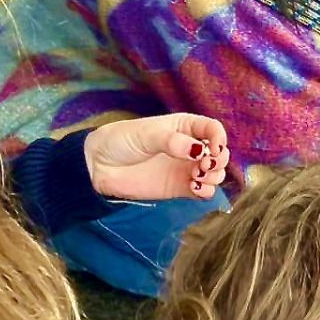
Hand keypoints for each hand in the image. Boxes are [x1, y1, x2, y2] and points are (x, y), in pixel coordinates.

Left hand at [84, 114, 228, 201]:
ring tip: (196, 176)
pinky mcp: (180, 188)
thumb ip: (173, 141)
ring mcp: (186, 169)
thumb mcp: (147, 134)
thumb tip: (199, 150)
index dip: (219, 138)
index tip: (213, 148)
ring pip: (215, 173)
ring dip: (214, 176)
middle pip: (219, 153)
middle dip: (219, 159)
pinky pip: (204, 191)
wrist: (100, 166)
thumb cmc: (122, 140)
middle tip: (203, 165)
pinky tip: (194, 187)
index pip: (213, 129)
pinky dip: (206, 191)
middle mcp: (190, 147)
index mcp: (185, 127)